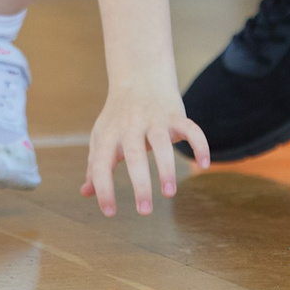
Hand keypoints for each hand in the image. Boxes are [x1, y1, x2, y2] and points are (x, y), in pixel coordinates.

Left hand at [81, 82, 209, 216]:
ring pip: (161, 143)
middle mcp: (131, 126)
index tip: (109, 213)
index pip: (102, 164)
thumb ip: (96, 165)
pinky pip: (190, 128)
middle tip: (144, 211)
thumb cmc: (118, 115)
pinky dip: (200, 144)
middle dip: (140, 184)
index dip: (103, 189)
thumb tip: (85, 193)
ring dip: (166, 169)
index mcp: (110, 135)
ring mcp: (155, 119)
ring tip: (169, 193)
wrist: (140, 76)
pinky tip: (204, 164)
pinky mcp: (175, 115)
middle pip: (134, 155)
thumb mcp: (102, 136)